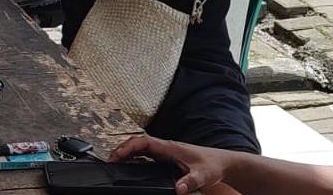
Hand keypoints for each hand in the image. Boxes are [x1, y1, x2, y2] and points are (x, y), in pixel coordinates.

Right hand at [110, 136, 228, 194]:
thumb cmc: (212, 165)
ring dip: (127, 153)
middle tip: (110, 162)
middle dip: (122, 150)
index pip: (144, 142)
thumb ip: (190, 181)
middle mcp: (165, 148)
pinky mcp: (167, 158)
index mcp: (170, 148)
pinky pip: (146, 155)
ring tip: (115, 163)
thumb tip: (178, 189)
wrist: (222, 162)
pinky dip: (135, 158)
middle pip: (138, 143)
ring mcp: (165, 152)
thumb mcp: (203, 176)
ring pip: (141, 149)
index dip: (128, 147)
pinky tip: (130, 166)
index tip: (117, 156)